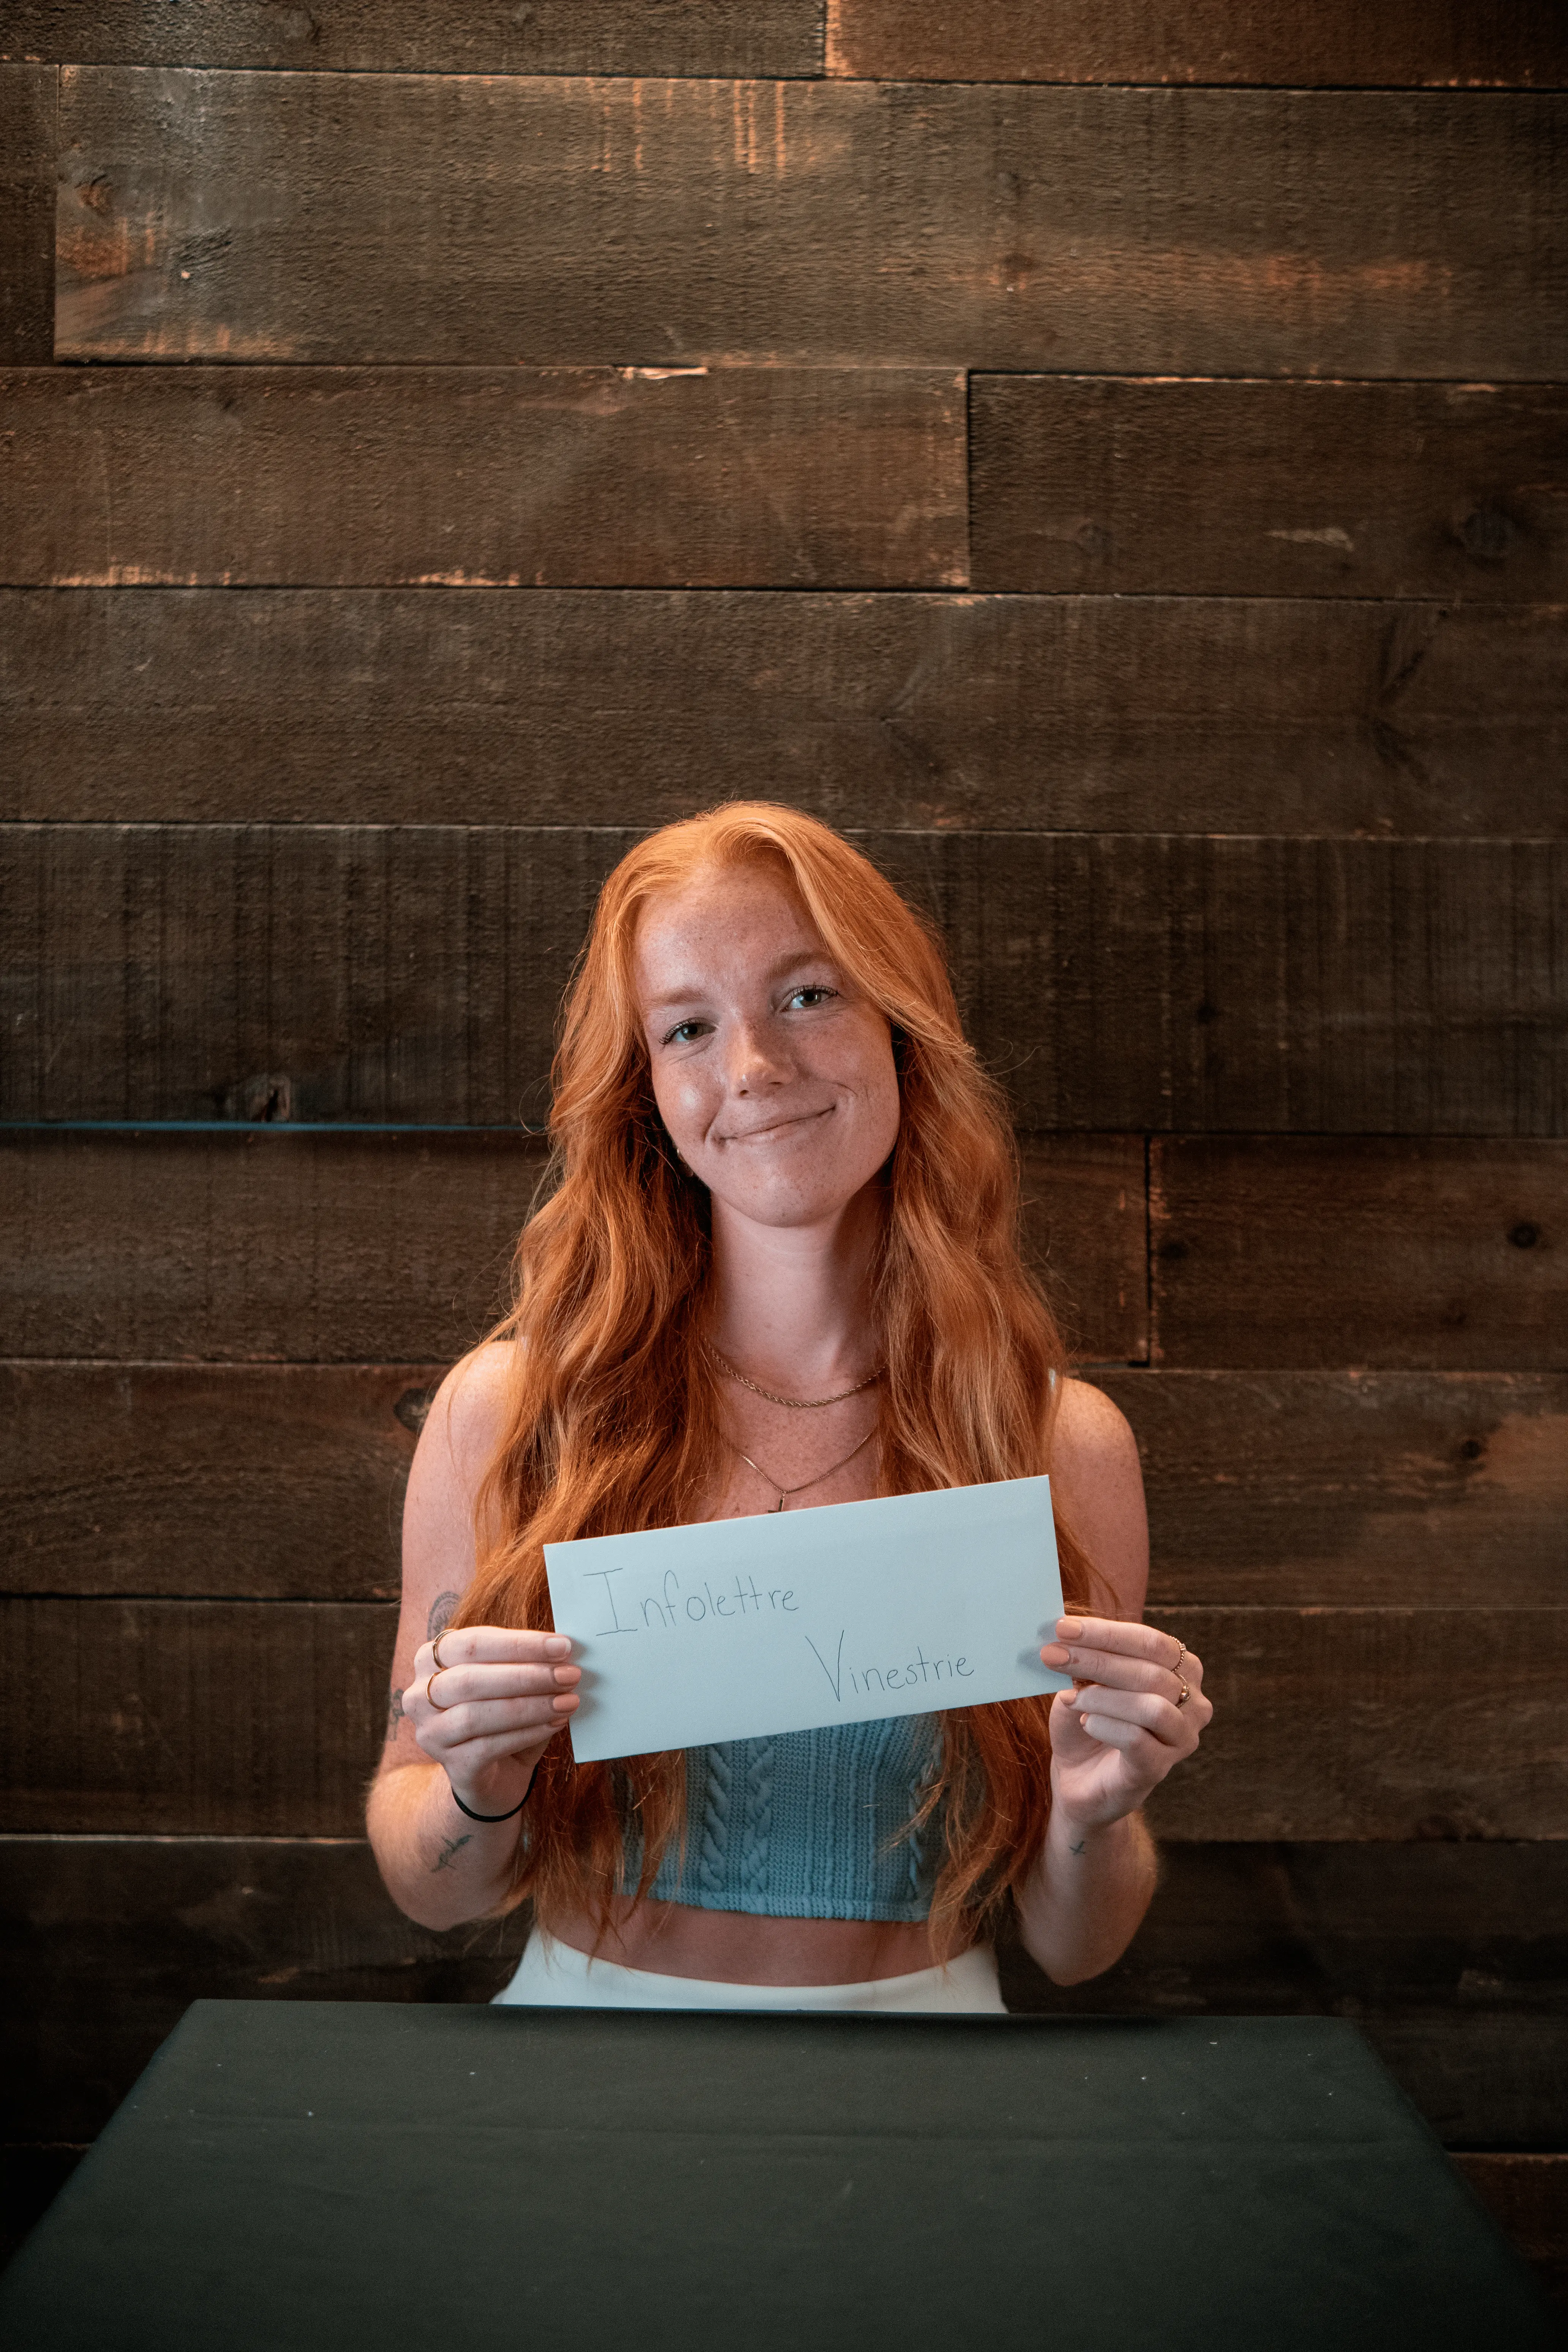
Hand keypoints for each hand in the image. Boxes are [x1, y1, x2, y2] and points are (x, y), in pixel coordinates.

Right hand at [401, 1627, 580, 1818]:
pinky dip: (527, 1733)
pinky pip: (488, 1747)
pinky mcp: (451, 1766)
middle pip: (470, 1678)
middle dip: (527, 1674)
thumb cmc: (503, 1716)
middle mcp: (419, 1696)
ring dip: (530, 1705)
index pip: (472, 1643)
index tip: (563, 1646)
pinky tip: (555, 1724)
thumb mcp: (511, 1682)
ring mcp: (431, 1734)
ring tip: (568, 1701)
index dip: (519, 1643)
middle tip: (570, 1674)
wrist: (494, 1775)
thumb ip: (527, 1664)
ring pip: (476, 1715)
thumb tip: (563, 1651)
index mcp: (431, 1660)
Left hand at [1039, 1616, 1211, 1831]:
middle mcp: (1193, 1703)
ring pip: (1153, 1708)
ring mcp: (1181, 1739)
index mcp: (1182, 1669)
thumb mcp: (1085, 1680)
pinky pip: (1138, 1741)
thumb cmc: (1087, 1718)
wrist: (1079, 1776)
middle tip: (1053, 1655)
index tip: (1063, 1628)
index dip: (1107, 1633)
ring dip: (1103, 1696)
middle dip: (1097, 1660)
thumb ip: (1087, 1658)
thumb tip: (1066, 1632)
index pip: (1152, 1642)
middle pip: (1152, 1672)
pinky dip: (1105, 1726)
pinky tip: (1085, 1721)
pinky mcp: (1159, 1769)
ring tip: (1070, 1697)